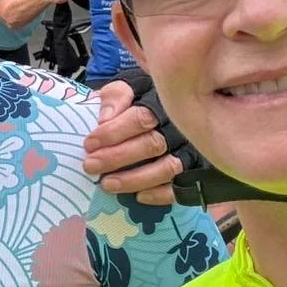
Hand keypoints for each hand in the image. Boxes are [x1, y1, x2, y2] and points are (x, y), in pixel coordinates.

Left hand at [83, 71, 199, 204]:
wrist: (178, 105)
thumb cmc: (144, 99)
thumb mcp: (129, 89)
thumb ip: (116, 97)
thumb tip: (104, 119)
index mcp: (163, 105)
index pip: (139, 118)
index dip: (113, 132)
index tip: (89, 143)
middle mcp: (180, 128)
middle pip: (151, 145)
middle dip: (117, 157)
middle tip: (90, 166)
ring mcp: (191, 151)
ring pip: (167, 168)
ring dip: (135, 179)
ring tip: (107, 184)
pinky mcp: (197, 172)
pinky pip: (183, 188)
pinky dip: (161, 194)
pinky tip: (139, 197)